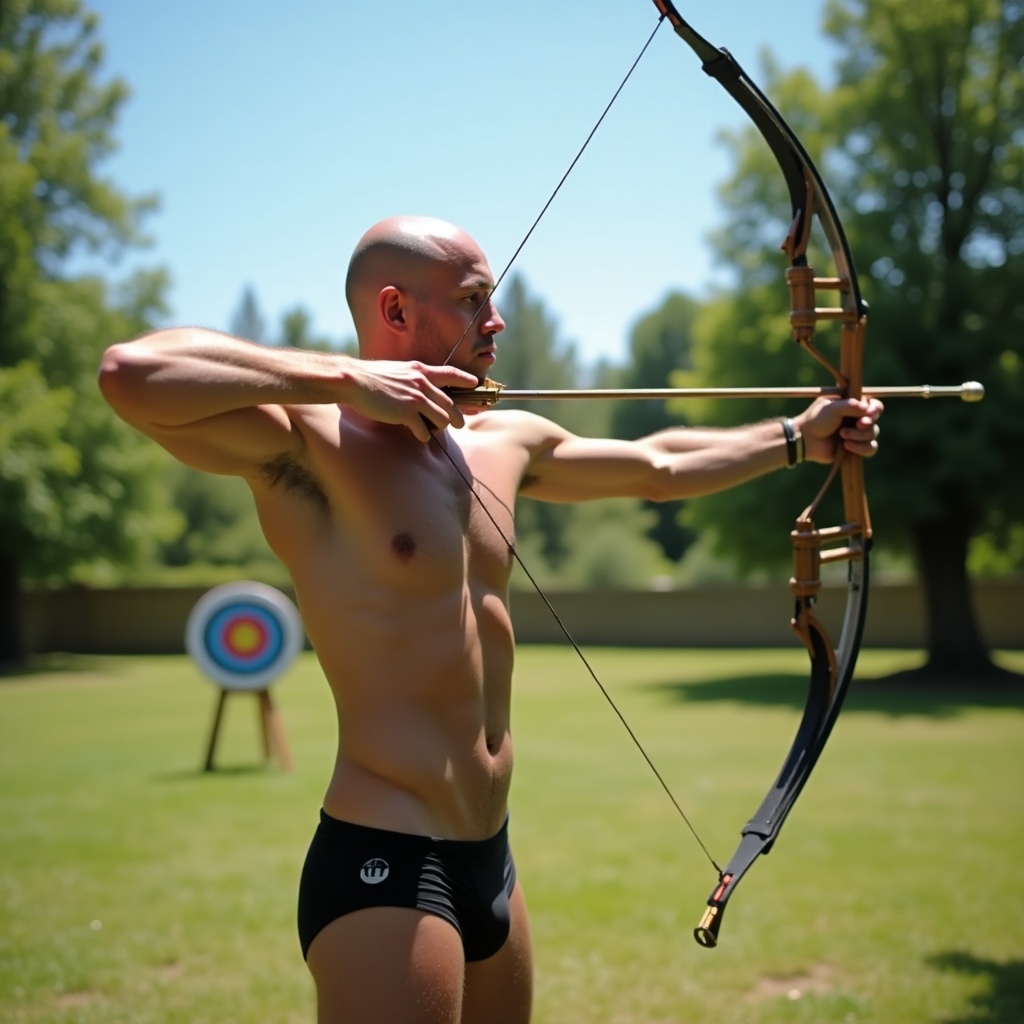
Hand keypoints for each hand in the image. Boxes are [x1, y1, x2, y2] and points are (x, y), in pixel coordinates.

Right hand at [346, 360, 478, 441]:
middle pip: (450, 403)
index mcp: (420, 370)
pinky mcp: (406, 413)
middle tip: (460, 424)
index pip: (450, 373)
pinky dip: (423, 436)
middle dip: (457, 416)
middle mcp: (422, 383)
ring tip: (434, 431)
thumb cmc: (371, 376)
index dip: (465, 379)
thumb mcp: (398, 370)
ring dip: (440, 428)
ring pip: (442, 419)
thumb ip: (413, 378)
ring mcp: (416, 399)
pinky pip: (424, 430)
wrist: (354, 381)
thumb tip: (422, 389)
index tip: (476, 383)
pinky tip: (418, 435)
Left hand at [795, 396, 882, 463]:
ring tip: (842, 435)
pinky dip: (862, 448)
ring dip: (858, 435)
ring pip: (872, 435)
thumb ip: (851, 405)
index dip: (875, 409)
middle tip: (859, 424)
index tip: (869, 413)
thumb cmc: (815, 420)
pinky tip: (847, 446)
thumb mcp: (832, 407)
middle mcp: (856, 419)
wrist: (805, 440)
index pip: (874, 405)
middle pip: (874, 421)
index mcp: (852, 405)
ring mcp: (856, 434)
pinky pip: (870, 449)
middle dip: (867, 423)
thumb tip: (868, 410)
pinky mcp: (855, 448)